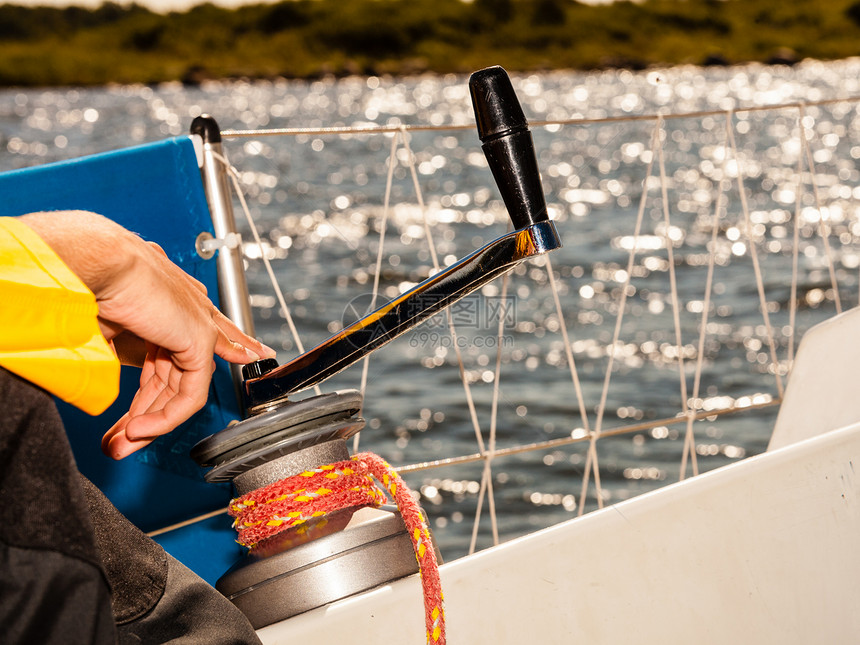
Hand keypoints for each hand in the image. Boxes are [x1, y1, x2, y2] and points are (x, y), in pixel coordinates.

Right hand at [21, 211, 275, 458]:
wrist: (99, 261)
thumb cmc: (92, 279)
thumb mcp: (105, 325)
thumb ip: (115, 351)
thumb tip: (104, 380)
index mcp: (168, 305)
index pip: (168, 361)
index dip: (154, 395)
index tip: (134, 423)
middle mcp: (190, 314)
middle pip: (174, 380)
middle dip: (146, 415)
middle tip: (121, 440)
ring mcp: (199, 326)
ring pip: (183, 390)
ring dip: (152, 422)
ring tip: (123, 443)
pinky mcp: (200, 340)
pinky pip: (191, 394)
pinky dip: (166, 417)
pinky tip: (139, 430)